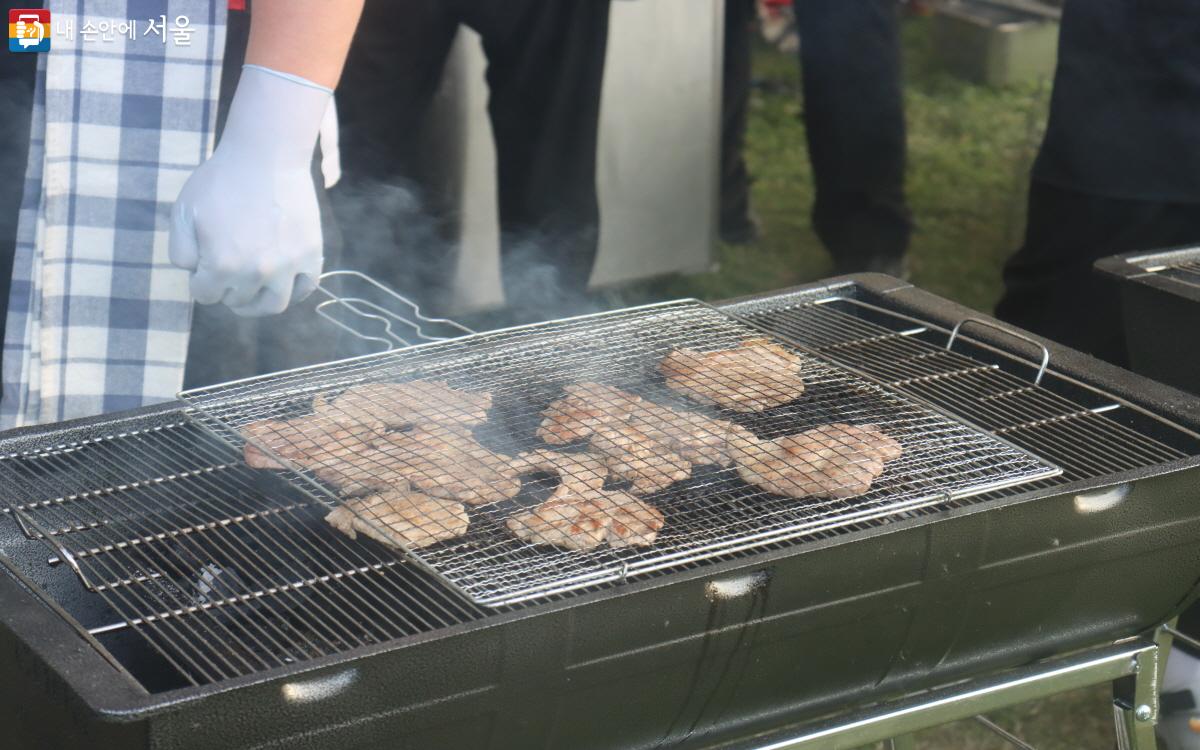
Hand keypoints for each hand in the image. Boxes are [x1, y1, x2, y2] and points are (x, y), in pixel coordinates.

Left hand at [170, 66, 331, 316]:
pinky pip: (307, 287)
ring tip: (253, 290)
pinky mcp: (310, 255)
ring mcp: (288, 266)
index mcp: (221, 266)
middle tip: (227, 269)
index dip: (200, 281)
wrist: (265, 157)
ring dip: (259, 303)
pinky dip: (295, 290)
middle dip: (227, 288)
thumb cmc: (220, 181)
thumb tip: (194, 272)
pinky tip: (282, 280)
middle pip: (237, 301)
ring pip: (274, 305)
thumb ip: (180, 250)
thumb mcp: (183, 212)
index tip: (204, 264)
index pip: (205, 296)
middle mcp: (256, 273)